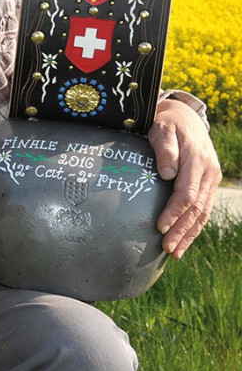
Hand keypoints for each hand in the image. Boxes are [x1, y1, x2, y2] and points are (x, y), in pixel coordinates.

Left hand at [150, 98, 222, 258]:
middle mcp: (209, 173)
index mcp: (198, 161)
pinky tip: (184, 240)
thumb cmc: (168, 124)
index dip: (174, 212)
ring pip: (203, 213)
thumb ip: (165, 149)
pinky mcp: (209, 184)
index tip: (159, 226)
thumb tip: (167, 173)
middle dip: (181, 230)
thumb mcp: (162, 128)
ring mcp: (211, 179)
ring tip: (175, 252)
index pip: (187, 194)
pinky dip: (195, 226)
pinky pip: (204, 209)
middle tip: (167, 248)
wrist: (185, 117)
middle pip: (196, 208)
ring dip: (189, 234)